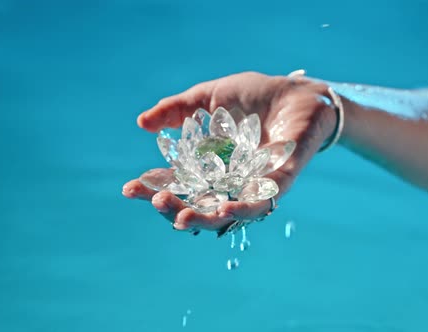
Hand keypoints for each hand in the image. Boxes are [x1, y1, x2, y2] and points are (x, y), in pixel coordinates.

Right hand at [122, 71, 337, 232]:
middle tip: (156, 202)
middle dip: (175, 208)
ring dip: (205, 217)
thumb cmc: (255, 96)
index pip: (178, 183)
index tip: (130, 189)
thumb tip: (142, 123)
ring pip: (229, 211)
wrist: (297, 91)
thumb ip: (177, 109)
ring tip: (182, 217)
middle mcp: (230, 181)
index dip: (153, 188)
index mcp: (211, 166)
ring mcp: (255, 184)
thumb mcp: (208, 97)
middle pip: (200, 205)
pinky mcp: (282, 180)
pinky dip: (246, 206)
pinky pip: (264, 199)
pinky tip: (227, 209)